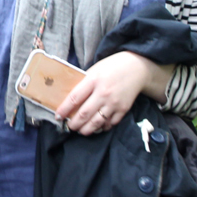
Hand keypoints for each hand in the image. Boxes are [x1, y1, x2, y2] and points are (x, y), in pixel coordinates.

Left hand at [57, 52, 172, 135]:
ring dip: (86, 130)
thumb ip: (85, 83)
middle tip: (70, 126)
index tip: (58, 116)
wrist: (137, 68)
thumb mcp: (95, 70)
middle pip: (84, 114)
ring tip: (81, 130)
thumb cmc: (113, 67)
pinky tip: (98, 126)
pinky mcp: (123, 109)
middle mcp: (103, 93)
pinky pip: (110, 123)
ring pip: (96, 123)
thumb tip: (72, 99)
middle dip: (74, 124)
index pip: (74, 99)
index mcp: (93, 80)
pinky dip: (102, 127)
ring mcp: (114, 103)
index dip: (64, 110)